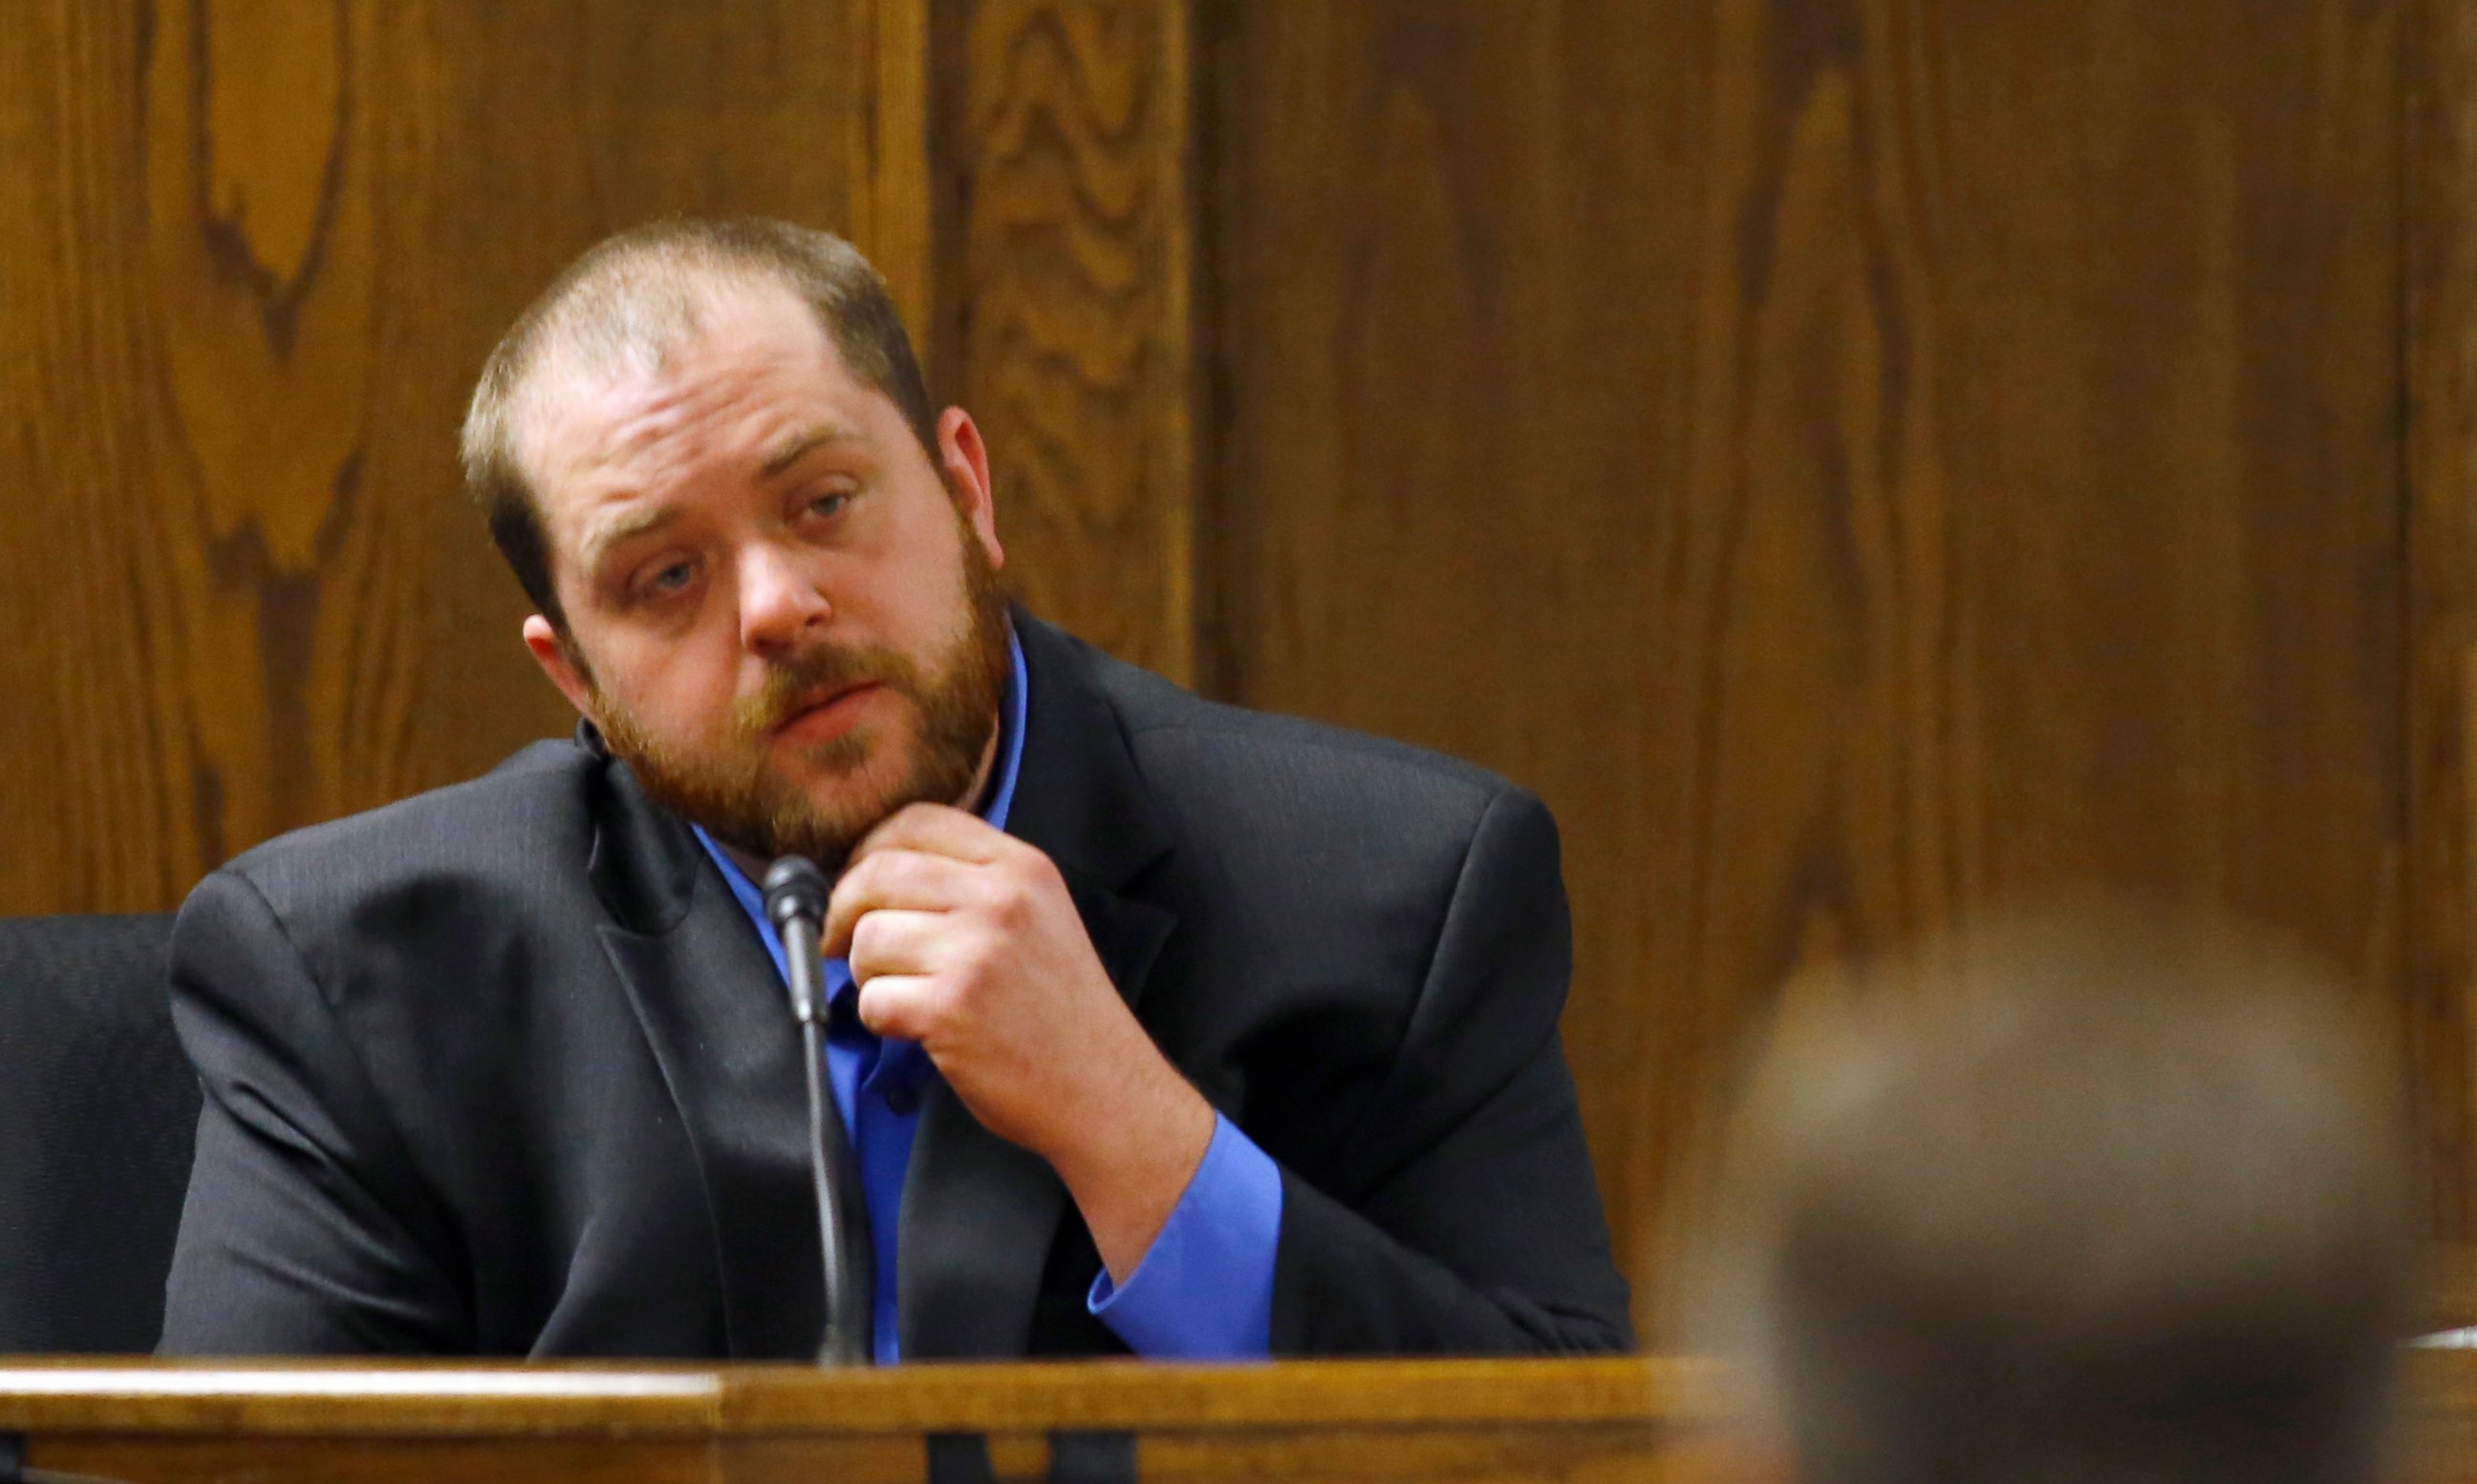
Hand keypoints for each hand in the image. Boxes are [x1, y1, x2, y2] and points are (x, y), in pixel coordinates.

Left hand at [821, 803, 1214, 1279]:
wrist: (1103, 1088)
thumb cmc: (1065, 1015)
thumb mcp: (1041, 918)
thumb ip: (977, 884)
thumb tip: (878, 874)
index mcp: (1022, 868)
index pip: (918, 821)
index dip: (871, 849)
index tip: (859, 883)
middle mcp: (1001, 899)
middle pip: (877, 872)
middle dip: (845, 911)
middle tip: (845, 943)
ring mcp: (975, 952)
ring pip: (867, 937)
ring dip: (869, 974)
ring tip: (907, 994)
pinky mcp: (951, 1007)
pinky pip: (872, 999)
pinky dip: (881, 1021)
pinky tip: (918, 1029)